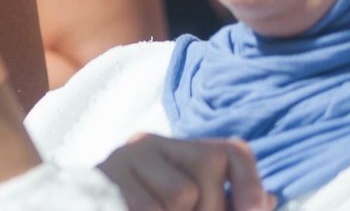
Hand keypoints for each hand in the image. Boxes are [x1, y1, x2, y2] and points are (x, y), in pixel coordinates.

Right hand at [99, 134, 270, 210]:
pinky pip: (151, 208)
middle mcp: (148, 145)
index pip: (230, 150)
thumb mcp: (190, 209)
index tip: (258, 208)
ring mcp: (123, 159)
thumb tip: (269, 200)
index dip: (250, 179)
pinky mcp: (106, 178)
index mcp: (175, 153)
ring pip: (183, 192)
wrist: (80, 208)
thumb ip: (225, 206)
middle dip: (214, 208)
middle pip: (208, 165)